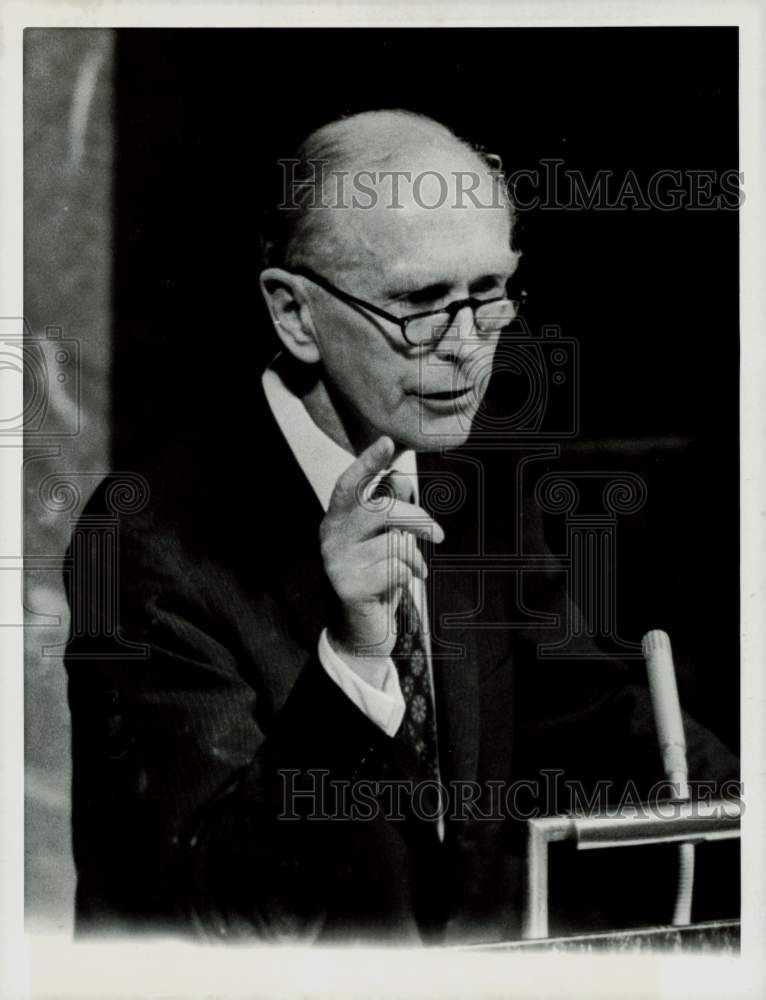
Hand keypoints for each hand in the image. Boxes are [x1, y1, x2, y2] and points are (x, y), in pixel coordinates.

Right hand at [320, 436, 443, 681]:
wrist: (359, 634)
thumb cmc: (374, 580)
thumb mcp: (382, 542)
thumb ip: (388, 510)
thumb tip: (400, 476)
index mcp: (336, 521)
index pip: (350, 485)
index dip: (368, 463)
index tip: (388, 442)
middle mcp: (330, 538)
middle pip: (380, 509)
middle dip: (416, 518)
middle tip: (440, 535)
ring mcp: (336, 563)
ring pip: (394, 541)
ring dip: (414, 557)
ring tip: (414, 568)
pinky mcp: (348, 587)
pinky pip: (396, 568)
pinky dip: (410, 574)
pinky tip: (405, 584)